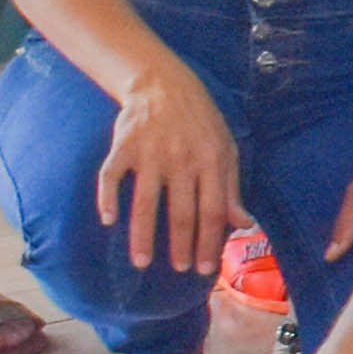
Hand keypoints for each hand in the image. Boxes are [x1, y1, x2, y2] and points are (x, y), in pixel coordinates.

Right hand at [98, 67, 244, 274]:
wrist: (163, 84)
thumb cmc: (200, 122)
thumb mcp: (226, 148)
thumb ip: (232, 187)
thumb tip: (245, 223)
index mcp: (211, 162)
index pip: (213, 211)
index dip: (210, 242)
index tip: (205, 268)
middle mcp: (182, 160)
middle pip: (182, 212)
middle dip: (182, 245)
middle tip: (179, 269)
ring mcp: (151, 153)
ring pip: (146, 202)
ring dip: (143, 235)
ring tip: (142, 262)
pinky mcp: (124, 146)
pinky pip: (111, 176)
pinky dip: (107, 197)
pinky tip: (108, 219)